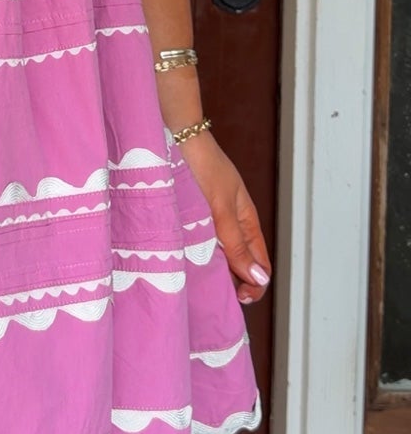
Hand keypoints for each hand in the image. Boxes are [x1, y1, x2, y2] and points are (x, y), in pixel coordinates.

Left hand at [176, 129, 271, 306]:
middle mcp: (230, 223)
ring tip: (199, 281)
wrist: (174, 136)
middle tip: (215, 293)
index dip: (254, 285)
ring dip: (214, 270)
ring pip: (219, 255)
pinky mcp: (190, 217)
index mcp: (246, 221)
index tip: (238, 297)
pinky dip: (197, 257)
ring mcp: (210, 220)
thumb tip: (259, 279)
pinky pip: (199, 244)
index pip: (260, 264)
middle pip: (240, 263)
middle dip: (233, 282)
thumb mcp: (221, 208)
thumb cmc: (201, 166)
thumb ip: (237, 244)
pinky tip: (185, 264)